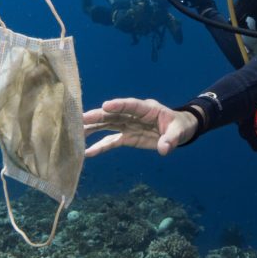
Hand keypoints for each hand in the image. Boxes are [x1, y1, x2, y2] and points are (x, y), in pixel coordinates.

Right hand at [83, 98, 199, 156]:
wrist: (178, 131)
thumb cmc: (179, 126)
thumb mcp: (179, 132)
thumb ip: (171, 139)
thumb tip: (164, 149)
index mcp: (148, 109)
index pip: (132, 105)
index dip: (119, 105)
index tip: (106, 105)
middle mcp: (134, 115)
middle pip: (115, 114)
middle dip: (99, 115)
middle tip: (82, 118)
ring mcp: (129, 126)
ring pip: (108, 125)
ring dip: (93, 128)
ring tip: (77, 131)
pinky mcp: (127, 137)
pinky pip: (111, 141)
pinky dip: (100, 146)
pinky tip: (87, 152)